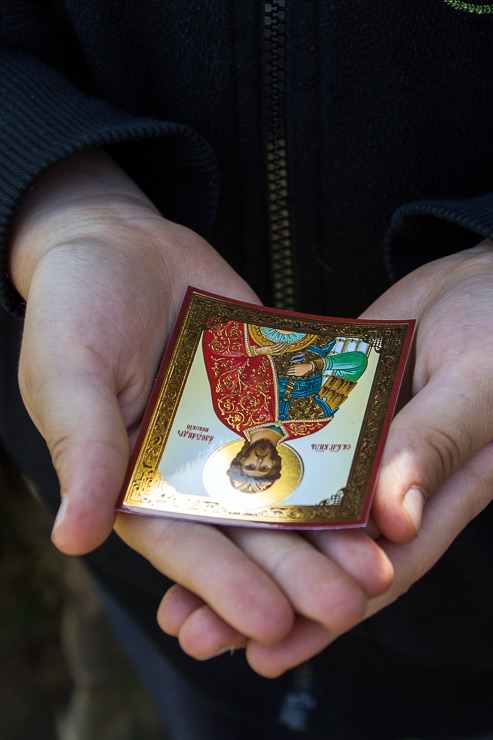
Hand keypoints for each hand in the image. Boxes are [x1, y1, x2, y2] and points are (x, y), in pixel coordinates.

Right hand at [9, 149, 392, 649]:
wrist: (120, 244)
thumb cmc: (75, 309)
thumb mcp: (69, 373)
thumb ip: (84, 449)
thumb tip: (73, 536)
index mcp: (137, 480)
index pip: (184, 544)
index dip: (226, 585)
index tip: (273, 621)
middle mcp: (192, 467)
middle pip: (249, 530)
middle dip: (297, 570)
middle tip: (350, 603)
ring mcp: (236, 429)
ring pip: (287, 489)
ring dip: (329, 530)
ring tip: (377, 563)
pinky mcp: (269, 392)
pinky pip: (307, 425)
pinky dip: (340, 455)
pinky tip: (379, 482)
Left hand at [154, 243, 492, 673]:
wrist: (478, 279)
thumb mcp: (477, 383)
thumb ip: (436, 444)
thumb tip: (395, 519)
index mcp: (436, 494)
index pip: (377, 570)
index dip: (323, 616)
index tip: (263, 650)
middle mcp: (388, 484)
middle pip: (319, 552)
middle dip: (259, 592)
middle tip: (188, 625)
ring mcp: (355, 447)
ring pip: (293, 506)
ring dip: (241, 542)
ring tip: (175, 582)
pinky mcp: (329, 410)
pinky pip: (286, 445)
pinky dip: (248, 468)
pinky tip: (196, 486)